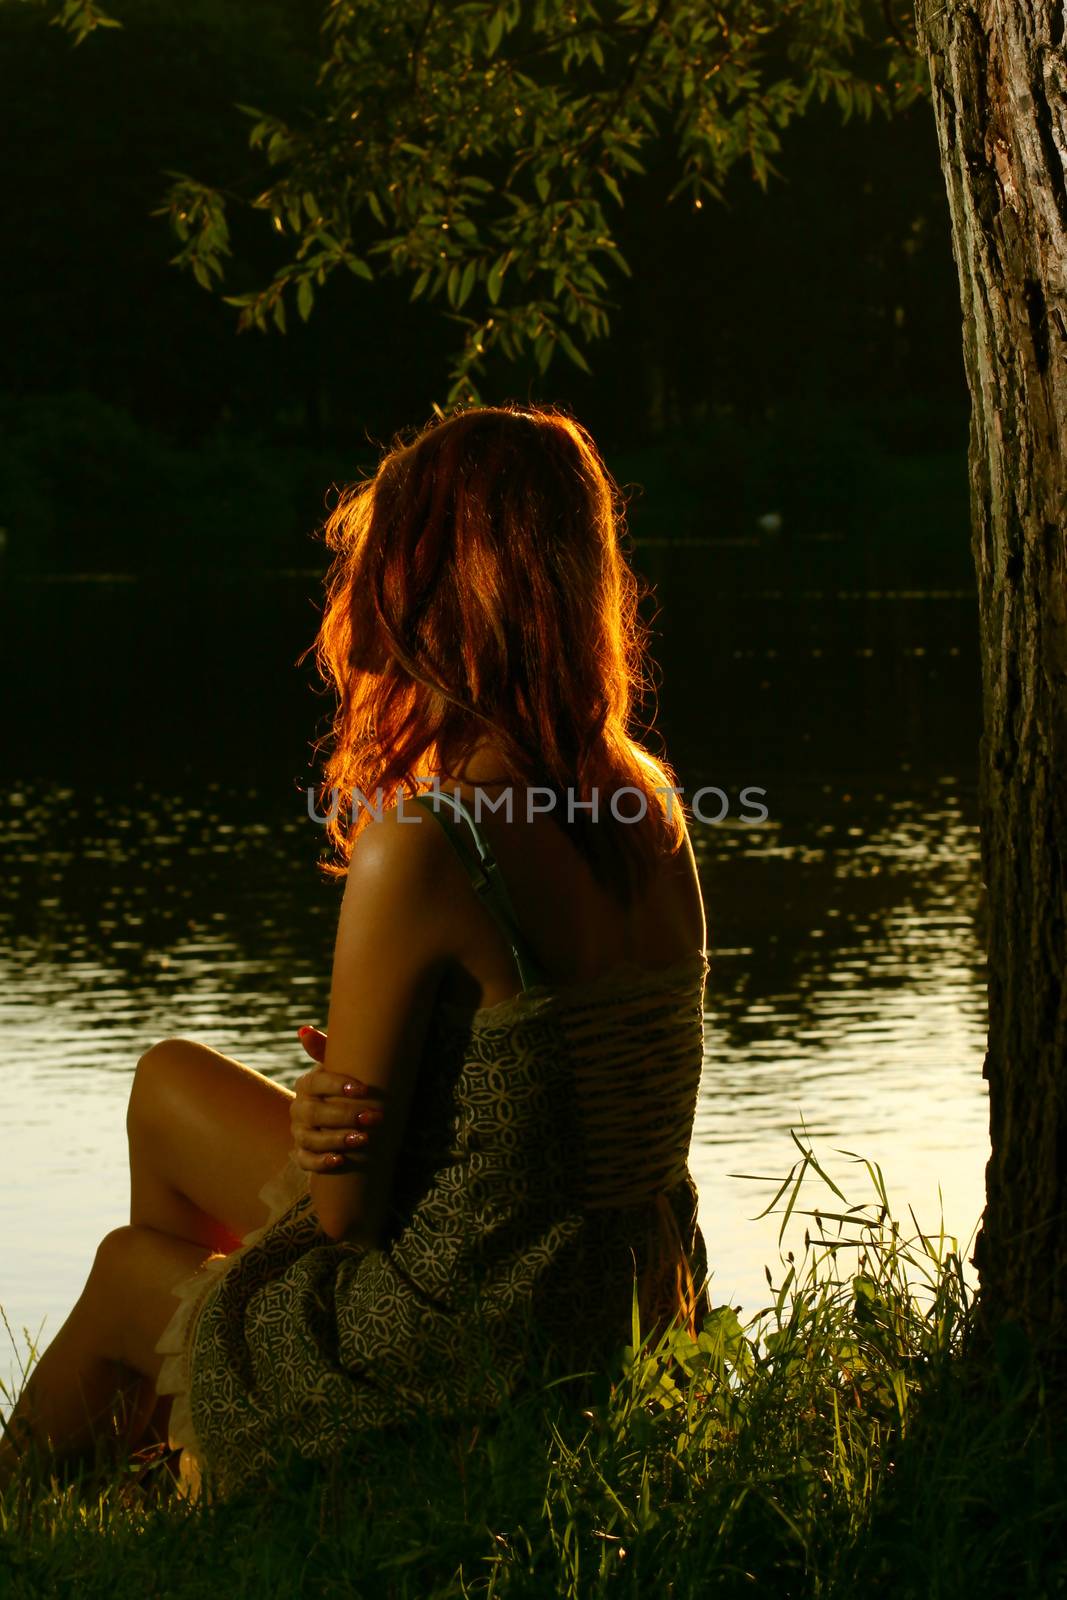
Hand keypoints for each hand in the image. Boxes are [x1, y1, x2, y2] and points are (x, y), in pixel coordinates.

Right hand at [290, 1025, 384, 1173]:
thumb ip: (327, 1048)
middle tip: (374, 1117)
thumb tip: (305, 1030)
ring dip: (336, 1139)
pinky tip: (340, 1160)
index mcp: (308, 1084)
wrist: (340, 1116)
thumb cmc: (344, 1086)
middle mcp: (300, 1108)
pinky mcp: (304, 1153)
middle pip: (314, 1112)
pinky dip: (321, 1161)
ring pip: (310, 1138)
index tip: (363, 1089)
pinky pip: (305, 1160)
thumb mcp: (341, 1066)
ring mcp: (300, 1132)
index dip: (336, 1085)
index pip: (315, 1082)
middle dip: (345, 1115)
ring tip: (363, 1139)